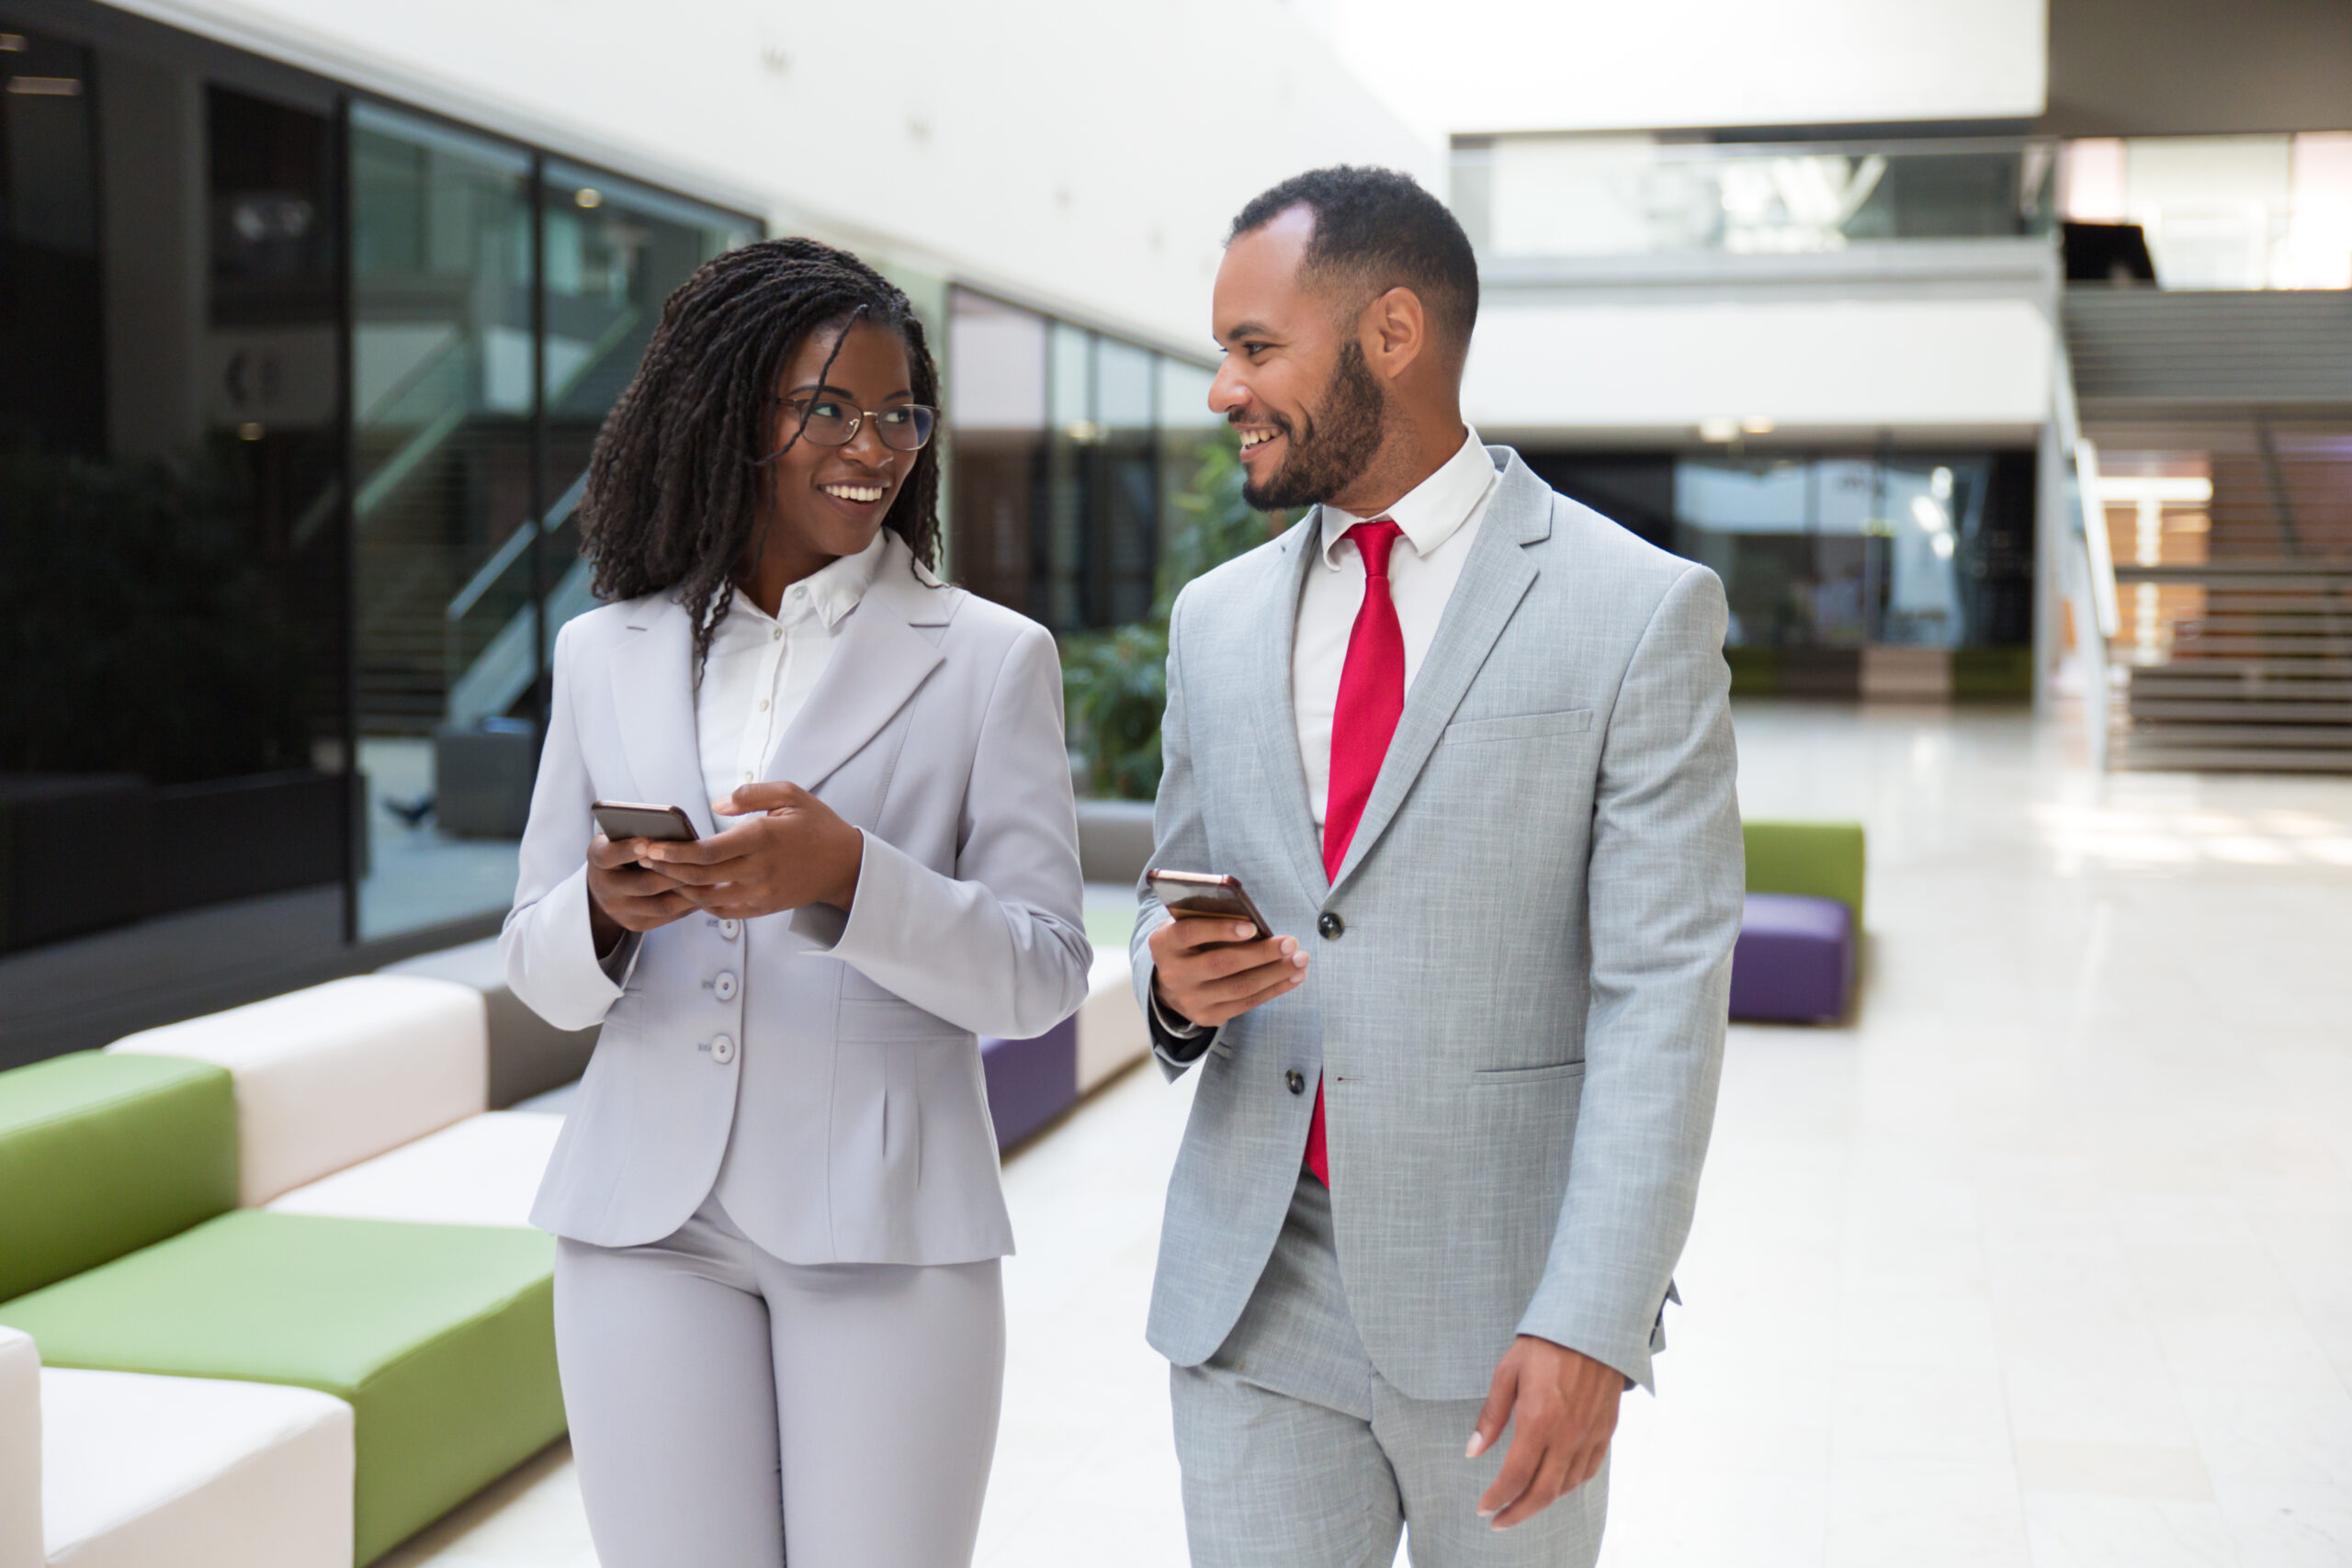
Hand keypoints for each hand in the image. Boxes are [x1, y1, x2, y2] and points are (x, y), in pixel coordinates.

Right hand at [585, 831, 697, 947]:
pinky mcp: (635, 924)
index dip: (628, 850)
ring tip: (713, 880)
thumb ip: (636, 831)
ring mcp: (619, 910)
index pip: (608, 855)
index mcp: (598, 858)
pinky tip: (707, 893)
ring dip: (689, 892)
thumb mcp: (619, 836)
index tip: (646, 842)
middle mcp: (604, 887)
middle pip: (644, 884)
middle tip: (700, 864)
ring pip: (660, 905)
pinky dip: (689, 905)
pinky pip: (667, 917)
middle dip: (674, 874)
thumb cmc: (623, 850)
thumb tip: (672, 827)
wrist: (606, 886)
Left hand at [632, 782, 862, 921]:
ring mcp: (760, 893)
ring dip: (678, 887)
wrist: (845, 865)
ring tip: (656, 873)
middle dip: (666, 869)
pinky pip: (722, 911)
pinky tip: (686, 888)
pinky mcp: (762, 908)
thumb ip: (751, 794)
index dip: (676, 852)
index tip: (651, 846)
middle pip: (701, 877)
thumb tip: (715, 806)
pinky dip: (699, 902)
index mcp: (763, 838)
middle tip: (640, 858)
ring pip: (707, 898)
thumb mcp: (790, 794)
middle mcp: (759, 870)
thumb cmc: (816, 824)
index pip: (709, 852)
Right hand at [1148, 914, 1306, 1027]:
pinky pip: (1247, 1003)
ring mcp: (1190, 999)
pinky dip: (1274, 989)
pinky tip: (1294, 976)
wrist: (1170, 982)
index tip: (1251, 927)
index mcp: (1164, 943)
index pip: (1190, 933)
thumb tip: (1254, 921)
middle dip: (1261, 953)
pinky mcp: (1208, 1016)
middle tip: (1291, 942)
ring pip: (1239, 987)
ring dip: (1275, 973)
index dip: (1220, 929)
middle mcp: (1173, 974)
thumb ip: (1211, 917)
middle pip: (1221, 964)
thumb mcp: (1190, 923)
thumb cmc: (1191, 941)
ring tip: (1300, 960)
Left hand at [1468, 1337, 1621, 1529]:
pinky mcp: (1605, 1430)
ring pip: (1566, 1486)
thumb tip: (1473, 1451)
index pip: (1515, 1476)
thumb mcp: (1507, 1373)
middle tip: (1499, 1521)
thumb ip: (1491, 1416)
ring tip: (1523, 1503)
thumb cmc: (1545, 1344)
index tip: (1483, 1507)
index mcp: (1538, 1421)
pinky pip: (1589, 1470)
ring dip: (1543, 1501)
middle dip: (1517, 1513)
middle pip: (1542, 1492)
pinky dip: (1569, 1485)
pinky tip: (1556, 1484)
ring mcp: (1590, 1435)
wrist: (1592, 1325)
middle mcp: (1567, 1435)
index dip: (1497, 1498)